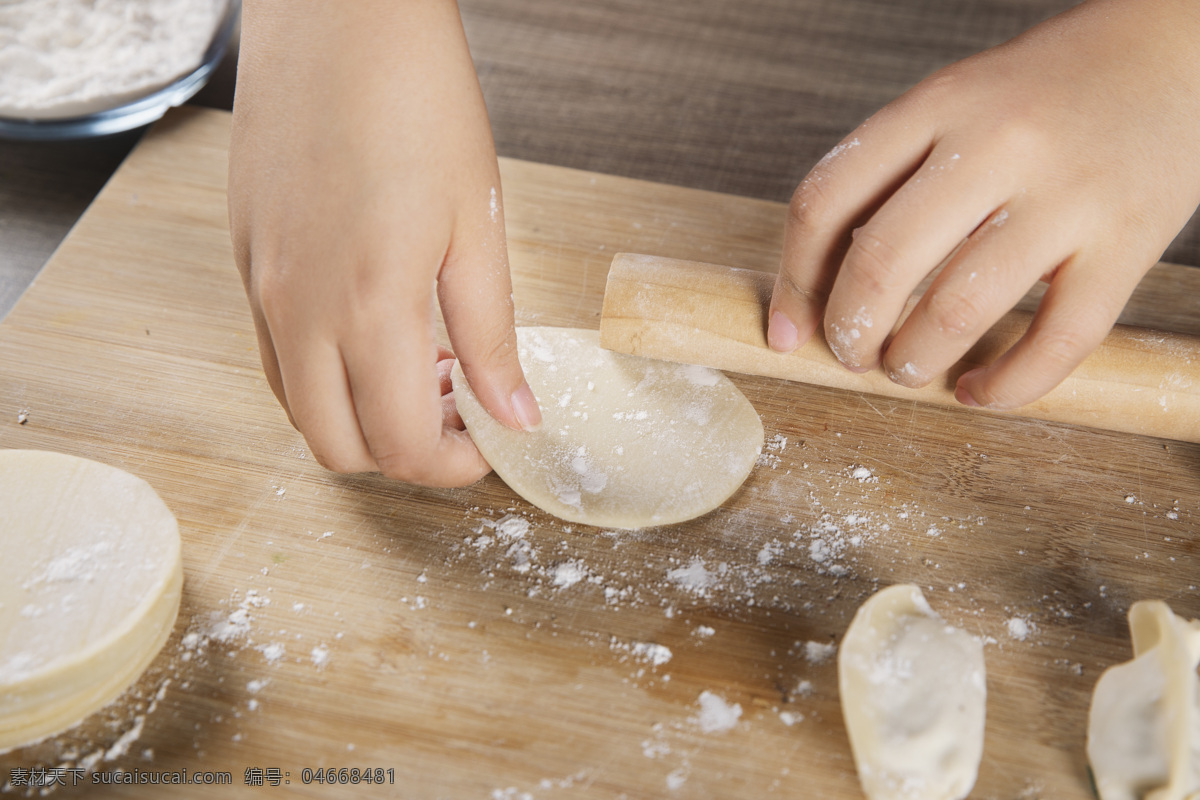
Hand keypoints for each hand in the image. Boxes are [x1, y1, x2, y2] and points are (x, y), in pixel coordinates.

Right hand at [229, 0, 539, 486]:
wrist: (340, 14)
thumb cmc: (419, 101)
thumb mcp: (478, 225)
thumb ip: (493, 336)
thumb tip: (516, 417)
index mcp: (368, 306)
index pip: (399, 445)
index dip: (452, 465)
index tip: (490, 444)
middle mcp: (298, 310)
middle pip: (336, 447)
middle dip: (404, 454)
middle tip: (459, 414)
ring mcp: (260, 286)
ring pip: (298, 407)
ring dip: (361, 414)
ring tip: (424, 366)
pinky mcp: (245, 258)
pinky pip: (275, 353)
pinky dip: (325, 372)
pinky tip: (375, 327)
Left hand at [768, 0, 1199, 408]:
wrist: (1174, 50)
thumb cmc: (1045, 92)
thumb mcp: (954, 101)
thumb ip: (891, 174)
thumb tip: (820, 287)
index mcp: (937, 103)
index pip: (826, 200)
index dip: (794, 281)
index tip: (789, 330)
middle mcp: (997, 143)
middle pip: (881, 260)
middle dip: (849, 332)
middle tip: (851, 355)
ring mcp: (1067, 193)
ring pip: (958, 308)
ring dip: (913, 361)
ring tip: (906, 369)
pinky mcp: (1129, 241)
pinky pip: (1057, 339)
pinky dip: (1007, 386)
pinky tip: (980, 394)